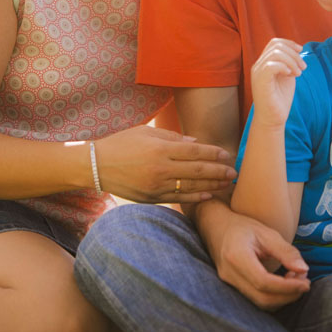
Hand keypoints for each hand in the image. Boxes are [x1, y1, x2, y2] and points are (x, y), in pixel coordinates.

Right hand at [95, 125, 235, 202]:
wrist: (96, 166)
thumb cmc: (122, 143)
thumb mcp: (146, 132)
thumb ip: (172, 137)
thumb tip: (195, 143)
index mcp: (160, 148)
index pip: (195, 151)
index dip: (213, 153)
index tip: (227, 154)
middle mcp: (160, 168)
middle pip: (198, 171)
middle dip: (219, 171)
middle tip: (235, 172)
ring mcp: (156, 185)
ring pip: (191, 187)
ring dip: (213, 185)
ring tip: (227, 184)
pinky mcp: (151, 198)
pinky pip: (178, 198)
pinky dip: (195, 197)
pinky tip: (208, 195)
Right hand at [206, 207, 310, 309]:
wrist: (216, 227)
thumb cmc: (242, 227)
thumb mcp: (266, 233)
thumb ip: (285, 252)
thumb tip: (304, 270)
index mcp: (237, 257)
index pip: (264, 282)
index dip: (287, 287)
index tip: (306, 282)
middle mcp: (230, 274)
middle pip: (262, 298)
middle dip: (288, 295)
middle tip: (305, 282)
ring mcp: (229, 283)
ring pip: (259, 303)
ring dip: (282, 298)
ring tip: (295, 280)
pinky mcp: (233, 288)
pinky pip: (255, 300)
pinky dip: (273, 297)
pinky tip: (283, 283)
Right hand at [251, 38, 305, 126]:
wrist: (273, 118)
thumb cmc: (280, 99)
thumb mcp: (287, 76)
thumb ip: (289, 63)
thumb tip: (297, 51)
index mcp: (264, 63)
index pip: (274, 43)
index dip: (289, 43)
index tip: (301, 51)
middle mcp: (258, 65)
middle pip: (276, 45)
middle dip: (294, 54)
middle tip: (303, 68)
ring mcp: (258, 73)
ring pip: (275, 53)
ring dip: (292, 61)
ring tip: (298, 73)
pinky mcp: (260, 81)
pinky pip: (270, 65)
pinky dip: (284, 66)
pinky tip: (290, 75)